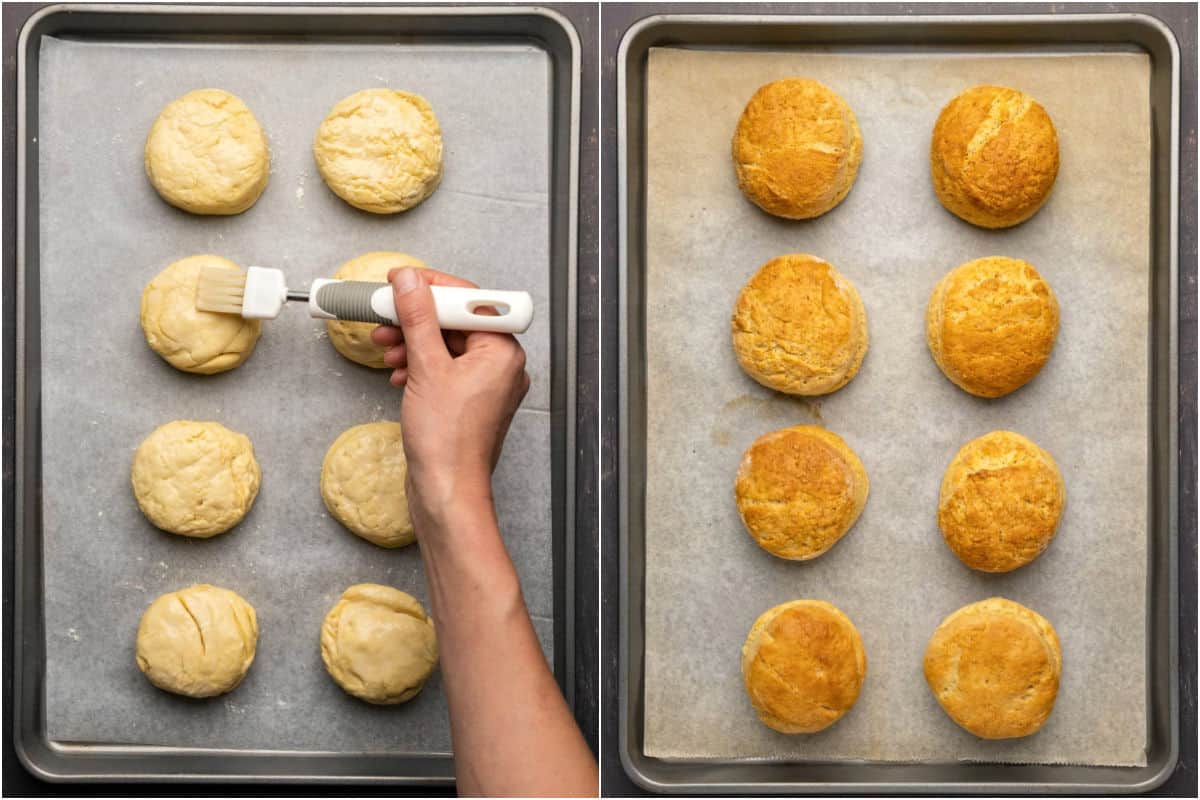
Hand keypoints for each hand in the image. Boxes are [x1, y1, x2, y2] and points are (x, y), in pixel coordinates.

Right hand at [371, 268, 530, 522]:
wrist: (446, 489)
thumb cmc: (447, 441)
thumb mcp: (426, 367)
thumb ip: (418, 318)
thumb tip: (410, 282)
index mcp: (502, 351)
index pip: (470, 299)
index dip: (433, 287)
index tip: (403, 282)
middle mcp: (501, 365)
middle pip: (456, 321)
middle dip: (417, 318)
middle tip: (386, 315)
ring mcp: (486, 385)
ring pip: (447, 346)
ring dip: (413, 342)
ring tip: (386, 347)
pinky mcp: (469, 401)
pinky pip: (445, 369)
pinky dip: (420, 365)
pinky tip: (399, 373)